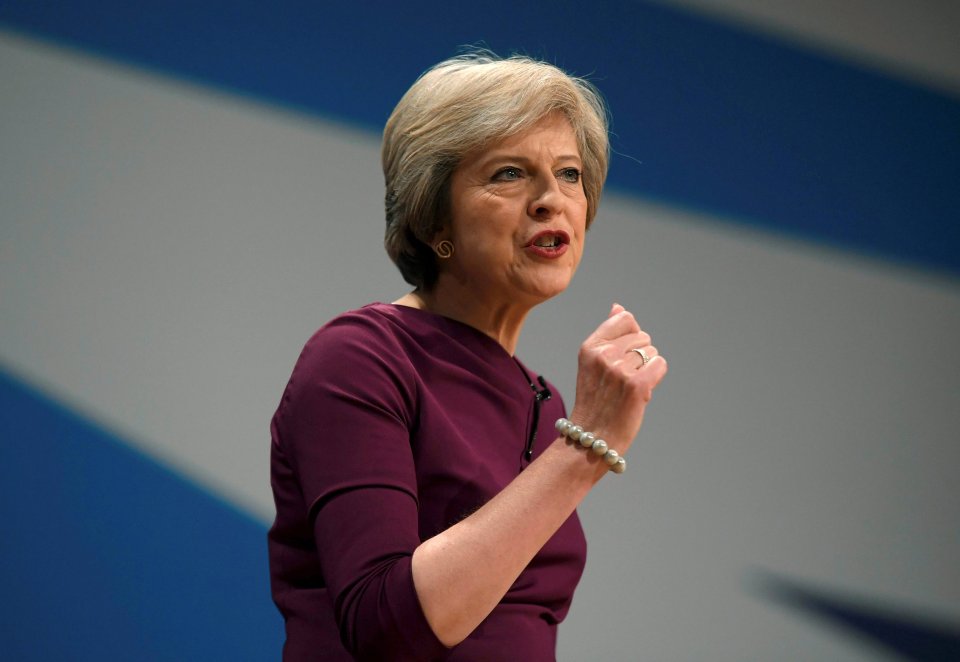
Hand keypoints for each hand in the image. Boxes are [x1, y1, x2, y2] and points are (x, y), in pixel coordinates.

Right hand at [567, 303, 667, 455]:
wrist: (592, 437)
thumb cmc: (596, 400)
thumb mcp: (593, 362)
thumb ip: (607, 333)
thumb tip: (618, 306)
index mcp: (590, 346)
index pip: (625, 318)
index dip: (631, 336)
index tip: (622, 357)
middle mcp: (603, 354)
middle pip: (642, 336)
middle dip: (640, 356)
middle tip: (623, 380)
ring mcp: (619, 370)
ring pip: (652, 352)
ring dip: (647, 368)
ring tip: (629, 387)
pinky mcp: (636, 385)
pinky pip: (660, 365)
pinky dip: (655, 377)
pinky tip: (641, 391)